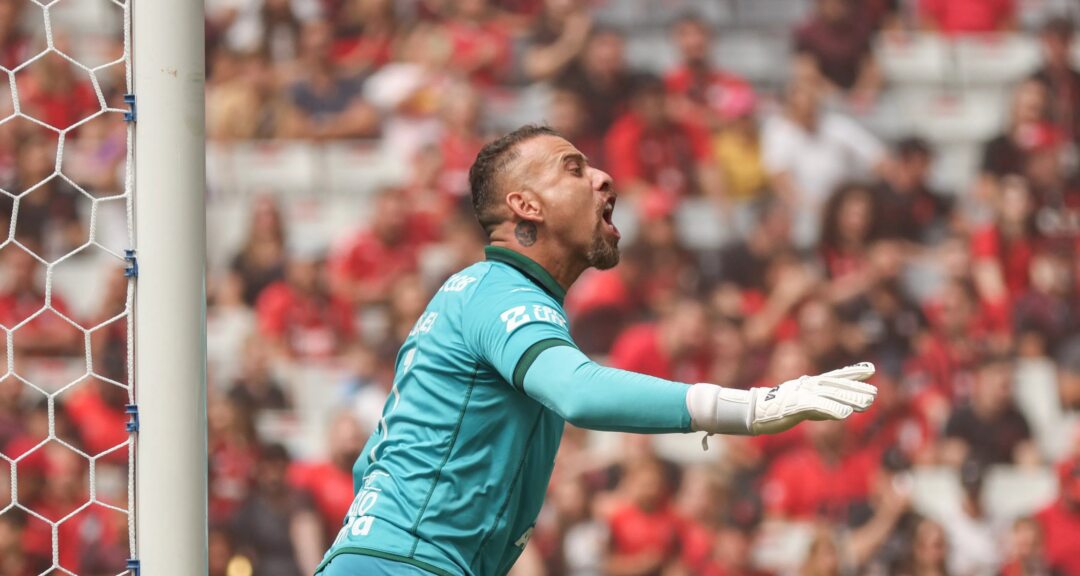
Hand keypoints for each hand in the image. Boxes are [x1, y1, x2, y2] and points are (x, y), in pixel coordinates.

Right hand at [749, 362, 876, 434]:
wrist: (754, 409)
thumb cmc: (778, 408)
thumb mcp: (803, 404)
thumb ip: (823, 406)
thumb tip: (843, 410)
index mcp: (810, 384)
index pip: (835, 375)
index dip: (853, 371)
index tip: (870, 368)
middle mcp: (809, 385)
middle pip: (837, 385)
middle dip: (856, 389)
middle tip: (875, 394)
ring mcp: (802, 393)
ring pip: (831, 394)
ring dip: (849, 398)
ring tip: (868, 403)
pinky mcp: (796, 404)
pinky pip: (817, 406)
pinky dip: (831, 409)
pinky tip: (845, 414)